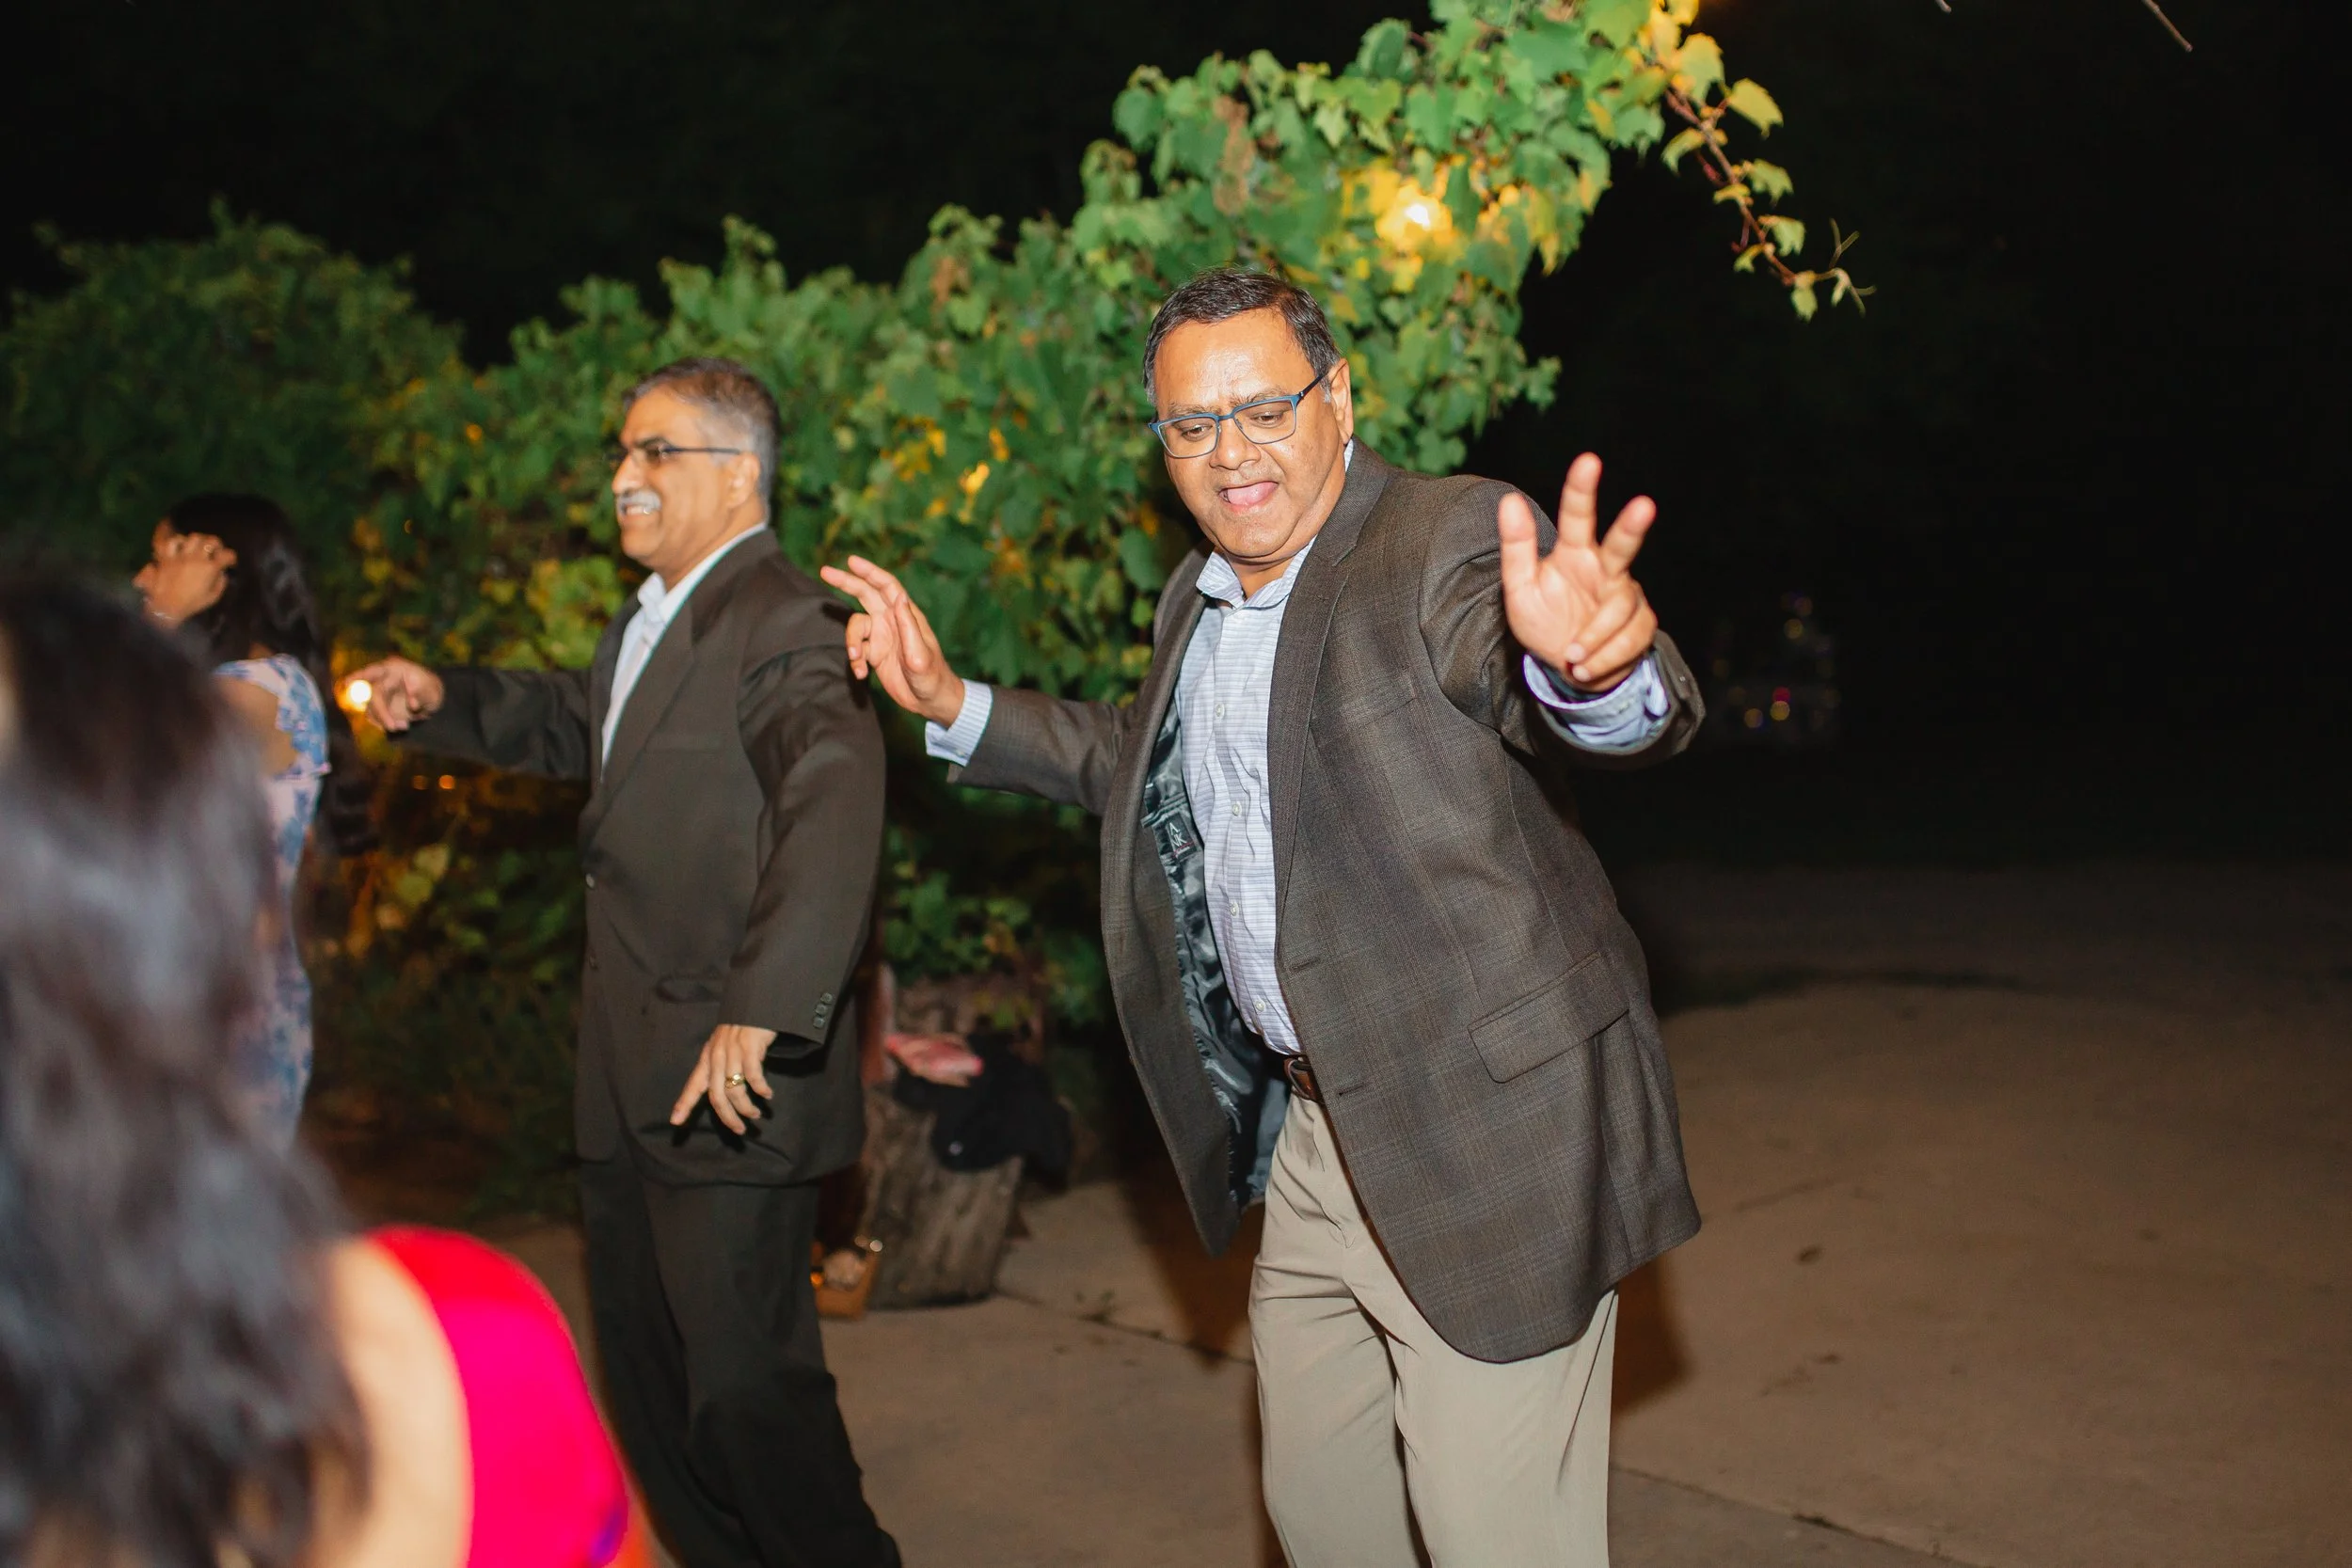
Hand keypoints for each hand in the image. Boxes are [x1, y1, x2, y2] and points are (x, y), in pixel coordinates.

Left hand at [133, 524, 235, 626]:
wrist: (167, 607)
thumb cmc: (192, 604)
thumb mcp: (213, 597)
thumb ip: (220, 583)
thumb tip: (221, 573)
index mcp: (210, 569)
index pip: (227, 555)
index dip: (231, 557)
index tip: (230, 561)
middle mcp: (196, 559)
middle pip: (210, 540)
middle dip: (216, 543)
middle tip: (214, 550)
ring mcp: (180, 556)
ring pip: (192, 538)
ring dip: (197, 541)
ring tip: (197, 547)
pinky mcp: (167, 557)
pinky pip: (171, 543)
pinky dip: (176, 542)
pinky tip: (179, 547)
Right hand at [346, 656, 444, 732]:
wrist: (430, 701)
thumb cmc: (431, 691)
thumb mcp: (433, 691)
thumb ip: (422, 695)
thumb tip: (412, 703)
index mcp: (393, 669)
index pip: (373, 671)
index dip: (358, 676)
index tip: (347, 683)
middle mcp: (381, 680)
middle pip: (373, 695)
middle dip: (381, 713)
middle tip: (395, 728)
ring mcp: (377, 694)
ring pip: (371, 709)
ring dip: (384, 721)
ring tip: (405, 726)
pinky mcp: (377, 707)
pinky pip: (373, 717)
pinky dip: (384, 724)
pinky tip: (401, 725)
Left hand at [670, 1023, 779, 1134]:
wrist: (754, 1003)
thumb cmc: (741, 1027)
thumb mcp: (723, 1046)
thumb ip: (719, 1066)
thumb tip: (723, 1092)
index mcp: (707, 1058)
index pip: (693, 1085)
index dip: (684, 1104)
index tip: (675, 1121)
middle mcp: (716, 1057)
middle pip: (717, 1096)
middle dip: (727, 1117)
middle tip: (739, 1129)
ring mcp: (733, 1052)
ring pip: (735, 1090)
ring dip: (746, 1107)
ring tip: (756, 1115)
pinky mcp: (750, 1048)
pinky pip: (753, 1076)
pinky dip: (761, 1089)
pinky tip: (767, 1094)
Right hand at [816, 556, 966, 727]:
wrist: (929, 700)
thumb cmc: (931, 677)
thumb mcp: (920, 654)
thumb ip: (908, 626)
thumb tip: (899, 596)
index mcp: (906, 615)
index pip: (887, 586)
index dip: (870, 572)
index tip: (851, 561)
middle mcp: (892, 621)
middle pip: (865, 594)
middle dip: (846, 582)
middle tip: (825, 571)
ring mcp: (881, 636)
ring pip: (855, 626)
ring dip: (851, 642)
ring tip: (857, 660)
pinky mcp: (874, 653)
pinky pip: (856, 650)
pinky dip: (854, 661)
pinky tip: (862, 674)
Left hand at [1497, 452, 1658, 692]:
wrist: (1568, 671)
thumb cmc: (1544, 622)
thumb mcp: (1519, 589)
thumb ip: (1516, 547)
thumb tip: (1509, 499)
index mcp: (1574, 554)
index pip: (1577, 517)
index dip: (1582, 489)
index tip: (1588, 461)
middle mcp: (1605, 569)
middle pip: (1622, 545)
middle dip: (1632, 527)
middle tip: (1644, 506)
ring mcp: (1627, 596)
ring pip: (1619, 609)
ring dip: (1593, 638)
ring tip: (1570, 656)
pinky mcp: (1642, 625)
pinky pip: (1628, 640)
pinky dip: (1603, 658)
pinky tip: (1585, 667)